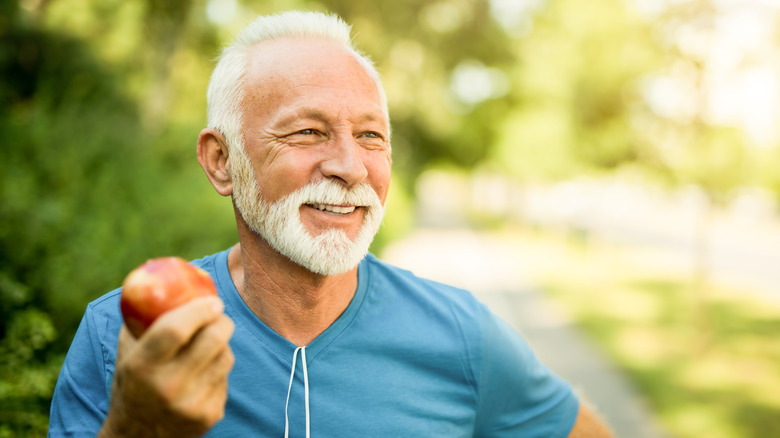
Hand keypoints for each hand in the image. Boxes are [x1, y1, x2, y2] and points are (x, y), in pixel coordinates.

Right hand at [99, 296, 234, 437]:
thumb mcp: (127, 353)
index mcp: (142, 366)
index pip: (176, 329)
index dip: (199, 309)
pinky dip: (218, 368)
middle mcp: (168, 386)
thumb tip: (161, 278)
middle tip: (218, 314)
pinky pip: (225, 378)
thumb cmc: (132, 383)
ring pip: (225, 357)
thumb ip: (141, 319)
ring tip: (208, 343)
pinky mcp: (210, 415)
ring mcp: (192, 404)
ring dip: (222, 344)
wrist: (137, 437)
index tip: (211, 300)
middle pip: (213, 339)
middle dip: (222, 320)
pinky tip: (204, 371)